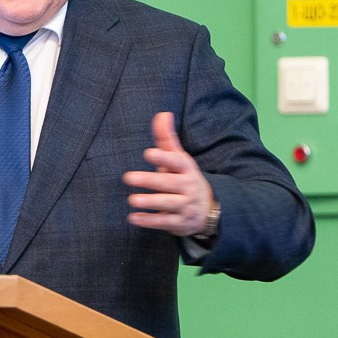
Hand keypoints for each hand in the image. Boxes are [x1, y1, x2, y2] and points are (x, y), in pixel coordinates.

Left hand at [124, 112, 216, 236]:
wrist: (210, 209)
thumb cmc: (185, 178)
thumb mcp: (179, 159)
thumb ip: (167, 139)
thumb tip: (162, 114)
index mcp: (187, 169)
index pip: (177, 161)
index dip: (164, 157)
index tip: (149, 152)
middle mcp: (187, 187)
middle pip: (169, 183)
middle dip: (150, 180)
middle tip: (128, 177)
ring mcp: (185, 206)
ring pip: (167, 203)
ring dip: (150, 202)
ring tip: (132, 200)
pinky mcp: (180, 223)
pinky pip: (165, 222)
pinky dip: (149, 221)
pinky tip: (134, 218)